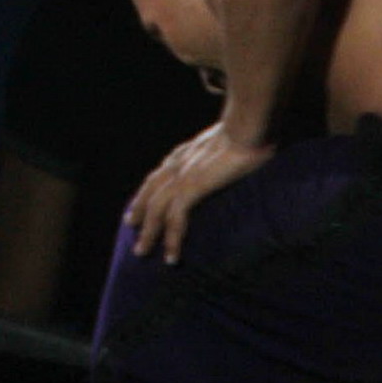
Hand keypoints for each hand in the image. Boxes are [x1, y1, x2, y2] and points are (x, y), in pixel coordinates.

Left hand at [125, 122, 273, 263]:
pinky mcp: (192, 187)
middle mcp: (175, 164)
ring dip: (149, 233)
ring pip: (156, 210)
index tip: (139, 209)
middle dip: (140, 214)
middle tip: (133, 232)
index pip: (157, 178)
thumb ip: (218, 154)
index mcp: (182, 154)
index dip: (146, 194)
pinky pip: (176, 219)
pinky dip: (172, 239)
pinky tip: (171, 256)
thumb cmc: (246, 132)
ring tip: (143, 252)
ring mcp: (181, 176)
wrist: (247, 126)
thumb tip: (227, 160)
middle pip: (150, 193)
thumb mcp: (225, 144)